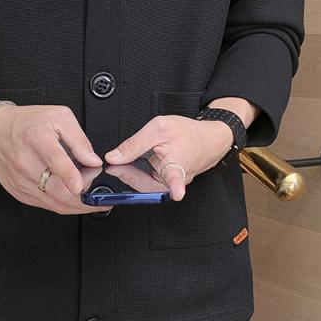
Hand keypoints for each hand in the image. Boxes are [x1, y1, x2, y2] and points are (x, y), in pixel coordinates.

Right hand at [0, 101, 113, 215]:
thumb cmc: (26, 122)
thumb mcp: (59, 116)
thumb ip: (79, 139)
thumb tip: (93, 160)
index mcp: (36, 138)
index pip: (54, 160)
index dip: (69, 175)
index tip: (80, 186)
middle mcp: (25, 161)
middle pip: (55, 189)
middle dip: (82, 198)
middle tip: (97, 195)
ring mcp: (20, 180)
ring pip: (52, 202)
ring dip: (74, 204)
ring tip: (87, 196)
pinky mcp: (18, 192)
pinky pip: (44, 205)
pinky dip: (61, 204)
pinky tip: (70, 197)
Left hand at [104, 115, 233, 200]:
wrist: (207, 140)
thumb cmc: (186, 133)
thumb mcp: (157, 128)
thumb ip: (134, 144)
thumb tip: (114, 157)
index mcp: (178, 162)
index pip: (176, 177)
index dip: (176, 186)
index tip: (178, 192)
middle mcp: (177, 178)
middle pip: (148, 186)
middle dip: (129, 176)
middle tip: (114, 166)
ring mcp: (172, 185)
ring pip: (146, 187)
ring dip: (131, 176)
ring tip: (121, 163)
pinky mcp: (169, 186)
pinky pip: (149, 184)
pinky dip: (138, 175)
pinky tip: (132, 166)